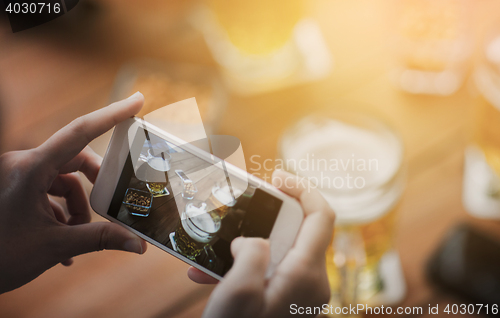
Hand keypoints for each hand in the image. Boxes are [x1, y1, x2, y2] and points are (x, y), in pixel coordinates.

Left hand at [0, 92, 147, 293]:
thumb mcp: (53, 246)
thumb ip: (99, 239)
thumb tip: (138, 244)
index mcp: (30, 169)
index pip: (80, 132)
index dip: (111, 115)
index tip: (136, 101)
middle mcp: (23, 164)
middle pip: (76, 159)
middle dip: (96, 184)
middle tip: (113, 203)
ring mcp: (17, 175)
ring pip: (63, 179)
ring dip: (77, 206)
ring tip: (78, 236)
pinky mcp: (15, 187)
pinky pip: (48, 191)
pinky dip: (61, 213)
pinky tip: (62, 243)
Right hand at [190, 170, 334, 317]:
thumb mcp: (238, 290)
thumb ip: (251, 251)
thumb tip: (252, 241)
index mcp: (307, 274)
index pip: (321, 215)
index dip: (303, 189)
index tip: (277, 177)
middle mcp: (310, 282)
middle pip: (298, 230)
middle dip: (266, 217)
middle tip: (241, 209)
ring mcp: (299, 293)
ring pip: (278, 251)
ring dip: (246, 245)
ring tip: (214, 248)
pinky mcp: (285, 301)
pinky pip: (268, 271)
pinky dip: (243, 266)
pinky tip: (210, 275)